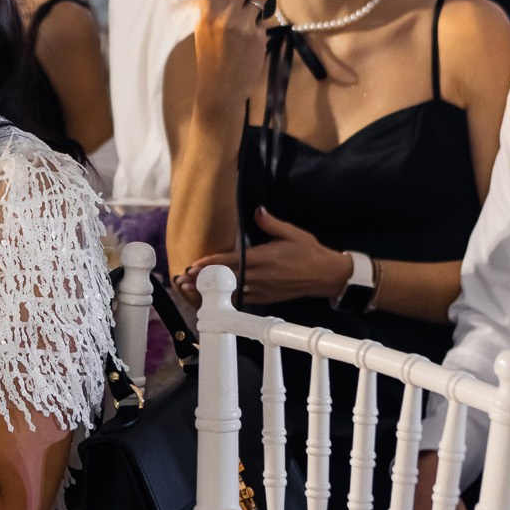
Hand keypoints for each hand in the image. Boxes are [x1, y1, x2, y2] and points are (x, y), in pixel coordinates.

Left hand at [181, 208, 353, 306]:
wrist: (326, 275)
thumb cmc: (309, 252)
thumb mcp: (291, 233)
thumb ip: (270, 223)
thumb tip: (257, 210)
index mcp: (262, 258)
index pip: (230, 261)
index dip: (210, 264)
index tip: (193, 265)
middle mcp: (259, 276)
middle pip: (225, 279)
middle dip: (203, 281)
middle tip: (183, 281)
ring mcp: (262, 289)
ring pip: (231, 291)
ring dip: (212, 291)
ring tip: (193, 291)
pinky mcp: (267, 297)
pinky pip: (244, 298)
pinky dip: (228, 298)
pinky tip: (216, 299)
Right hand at [192, 0, 279, 118]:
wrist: (220, 89)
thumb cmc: (212, 56)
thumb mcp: (207, 29)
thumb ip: (219, 8)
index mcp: (207, 11)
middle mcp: (225, 15)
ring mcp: (244, 25)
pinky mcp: (258, 35)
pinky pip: (262, 17)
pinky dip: (261, 16)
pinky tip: (257, 23)